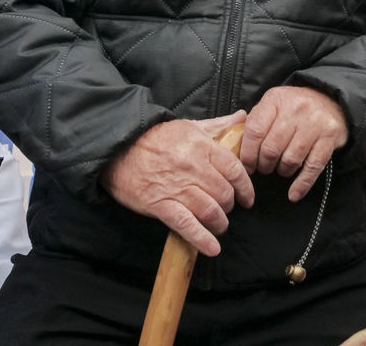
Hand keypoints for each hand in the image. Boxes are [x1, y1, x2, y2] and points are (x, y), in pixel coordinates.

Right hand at [101, 110, 252, 256]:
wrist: (118, 149)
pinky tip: (212, 248)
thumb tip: (242, 117)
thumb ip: (218, 125)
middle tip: (227, 208)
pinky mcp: (161, 205)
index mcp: (202, 146)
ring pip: (210, 211)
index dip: (245, 188)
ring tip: (219, 225)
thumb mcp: (189, 126)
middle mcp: (193, 167)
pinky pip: (187, 225)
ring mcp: (177, 187)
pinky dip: (202, 239)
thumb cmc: (156, 138)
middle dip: (230, 205)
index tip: (247, 197)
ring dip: (219, 223)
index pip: (235, 170)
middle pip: (224, 193)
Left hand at [240, 86, 346, 201]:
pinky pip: (313, 167)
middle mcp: (296, 109)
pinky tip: (294, 194)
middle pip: (272, 148)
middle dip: (264, 165)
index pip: (255, 130)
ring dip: (282, 171)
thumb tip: (235, 147)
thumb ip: (255, 121)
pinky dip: (302, 184)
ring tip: (280, 169)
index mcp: (275, 100)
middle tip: (263, 168)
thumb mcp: (272, 104)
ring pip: (291, 159)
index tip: (247, 165)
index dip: (248, 153)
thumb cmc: (293, 106)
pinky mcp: (329, 138)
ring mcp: (314, 123)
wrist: (329, 99)